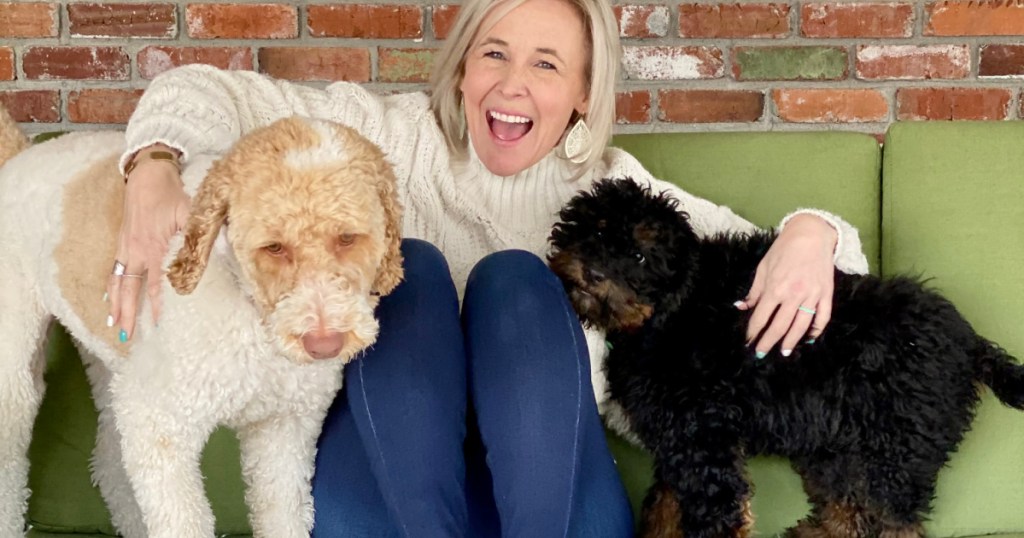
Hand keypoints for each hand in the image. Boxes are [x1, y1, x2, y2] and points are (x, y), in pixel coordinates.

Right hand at [106, 145, 189, 340]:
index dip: (158, 305)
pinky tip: (109, 299)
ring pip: (119, 283)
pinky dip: (112, 287)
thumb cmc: (171, 193)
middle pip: (131, 290)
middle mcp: (137, 251)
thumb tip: (222, 251)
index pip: (157, 284)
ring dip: (117, 305)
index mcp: (155, 247)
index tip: (159, 325)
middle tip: (127, 337)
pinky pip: (114, 270)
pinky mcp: (122, 243)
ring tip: (115, 326)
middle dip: (129, 314)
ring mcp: (127, 248)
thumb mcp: (191, 212)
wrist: (147, 174)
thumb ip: (201, 235)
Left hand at [735, 214, 836, 356]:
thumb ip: (755, 291)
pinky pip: (823, 317)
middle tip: (761, 353)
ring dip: (791, 341)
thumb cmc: (783, 250)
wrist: (811, 235)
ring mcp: (812, 295)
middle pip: (779, 326)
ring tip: (784, 352)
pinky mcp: (826, 294)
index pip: (761, 317)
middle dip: (768, 341)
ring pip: (801, 326)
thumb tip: (742, 307)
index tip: (748, 341)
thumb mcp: (763, 267)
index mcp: (775, 288)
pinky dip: (817, 330)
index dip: (753, 331)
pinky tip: (809, 339)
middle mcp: (793, 295)